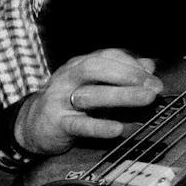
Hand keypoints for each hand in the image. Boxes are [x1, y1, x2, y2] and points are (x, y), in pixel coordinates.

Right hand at [13, 48, 162, 155]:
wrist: (32, 125)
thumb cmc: (69, 103)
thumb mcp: (95, 85)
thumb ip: (122, 75)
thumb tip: (149, 65)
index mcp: (80, 65)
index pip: (107, 56)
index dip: (131, 63)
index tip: (153, 76)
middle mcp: (70, 77)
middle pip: (98, 68)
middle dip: (128, 74)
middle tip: (152, 85)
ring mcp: (62, 99)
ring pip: (92, 94)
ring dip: (122, 95)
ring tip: (146, 98)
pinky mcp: (58, 123)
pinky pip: (80, 125)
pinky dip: (99, 127)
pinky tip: (117, 129)